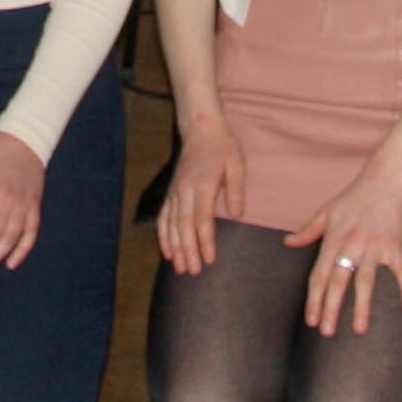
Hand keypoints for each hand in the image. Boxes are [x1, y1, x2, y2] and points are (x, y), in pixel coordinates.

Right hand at [155, 116, 247, 275]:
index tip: (209, 259)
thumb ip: (235, 190)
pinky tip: (167, 252)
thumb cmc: (223, 148)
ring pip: (171, 224)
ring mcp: (175, 191)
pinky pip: (164, 217)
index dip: (205, 240)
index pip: (202, 218)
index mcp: (203, 184)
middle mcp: (185, 189)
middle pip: (184, 225)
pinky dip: (164, 236)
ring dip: (175, 247)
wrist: (201, 130)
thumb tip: (237, 215)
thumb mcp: (237, 164)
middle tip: (193, 272)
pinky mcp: (171, 192)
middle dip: (188, 250)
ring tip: (180, 268)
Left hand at [287, 168, 401, 336]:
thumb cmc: (354, 198)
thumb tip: (287, 243)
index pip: (319, 275)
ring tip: (359, 330)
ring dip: (362, 306)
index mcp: (333, 240)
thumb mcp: (326, 213)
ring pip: (366, 281)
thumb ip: (307, 231)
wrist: (385, 181)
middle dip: (331, 308)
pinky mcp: (395, 246)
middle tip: (326, 332)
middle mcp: (351, 245)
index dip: (314, 299)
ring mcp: (374, 247)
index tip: (310, 321)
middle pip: (338, 281)